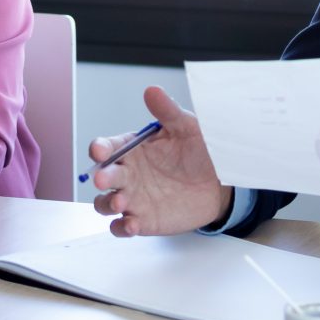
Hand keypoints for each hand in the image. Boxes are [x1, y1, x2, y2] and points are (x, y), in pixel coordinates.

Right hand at [88, 86, 233, 235]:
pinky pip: (122, 228)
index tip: (99, 150)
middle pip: (103, 176)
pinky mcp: (142, 221)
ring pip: (105, 204)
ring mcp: (132, 199)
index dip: (99, 148)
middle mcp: (127, 175)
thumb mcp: (187, 128)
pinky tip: (132, 225)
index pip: (107, 147)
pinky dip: (122, 228)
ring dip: (107, 204)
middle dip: (101, 177)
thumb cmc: (200, 151)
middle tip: (104, 178)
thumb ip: (168, 112)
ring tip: (122, 202)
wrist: (220, 184)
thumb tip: (151, 90)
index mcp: (132, 149)